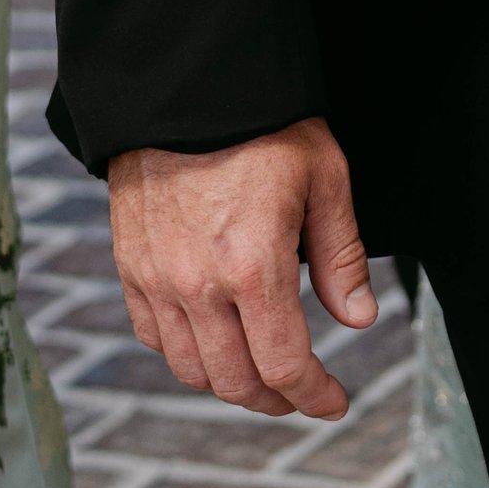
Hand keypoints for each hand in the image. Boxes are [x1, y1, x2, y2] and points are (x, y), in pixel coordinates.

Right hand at [108, 119, 377, 418]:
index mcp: (254, 268)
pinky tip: (212, 341)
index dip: (315, 395)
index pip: (284, 365)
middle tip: (302, 393)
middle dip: (276, 400)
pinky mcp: (130, 267)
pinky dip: (184, 354)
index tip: (334, 402)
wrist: (184, 85)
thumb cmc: (265, 124)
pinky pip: (153, 336)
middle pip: (235, 382)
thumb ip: (341, 255)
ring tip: (261, 373)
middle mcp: (198, 287)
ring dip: (230, 383)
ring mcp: (156, 280)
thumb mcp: (325, 177)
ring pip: (191, 369)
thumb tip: (358, 319)